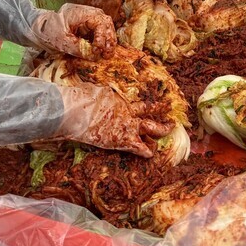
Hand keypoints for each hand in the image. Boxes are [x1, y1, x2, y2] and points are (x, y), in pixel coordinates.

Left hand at [29, 3, 116, 56]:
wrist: (40, 29)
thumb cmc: (49, 31)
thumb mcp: (62, 41)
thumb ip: (78, 47)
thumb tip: (94, 55)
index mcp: (82, 12)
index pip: (99, 22)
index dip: (101, 37)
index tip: (98, 50)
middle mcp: (88, 13)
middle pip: (106, 23)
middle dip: (109, 38)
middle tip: (108, 54)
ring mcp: (89, 19)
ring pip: (105, 27)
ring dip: (107, 40)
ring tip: (107, 54)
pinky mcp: (87, 26)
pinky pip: (99, 32)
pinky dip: (102, 41)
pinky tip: (102, 51)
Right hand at [56, 81, 173, 156]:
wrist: (76, 111)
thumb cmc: (79, 99)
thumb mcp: (93, 91)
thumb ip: (100, 94)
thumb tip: (95, 92)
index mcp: (119, 99)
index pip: (137, 103)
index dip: (147, 105)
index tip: (155, 104)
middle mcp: (127, 110)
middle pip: (149, 109)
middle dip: (160, 110)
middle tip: (169, 110)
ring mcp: (127, 124)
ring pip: (152, 127)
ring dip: (162, 129)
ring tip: (170, 129)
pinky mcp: (123, 139)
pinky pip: (139, 147)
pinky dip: (145, 151)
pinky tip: (151, 154)